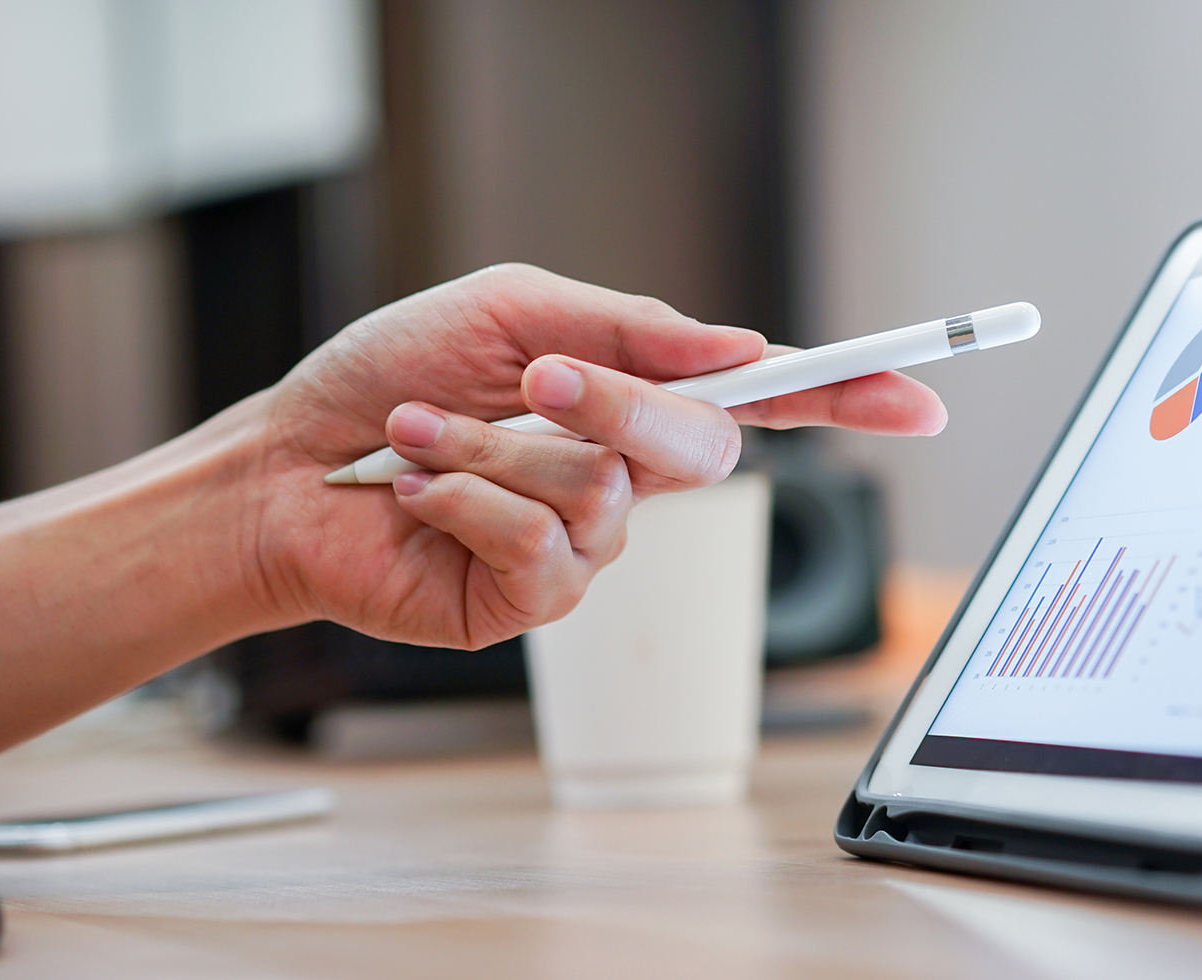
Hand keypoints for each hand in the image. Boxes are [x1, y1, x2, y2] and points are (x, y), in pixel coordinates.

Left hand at [248, 264, 945, 648]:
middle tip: (540, 378)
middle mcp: (624, 475)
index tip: (918, 395)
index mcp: (630, 399)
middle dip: (619, 405)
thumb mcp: (510, 313)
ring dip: (496, 447)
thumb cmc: (389, 380)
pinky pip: (542, 547)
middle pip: (699, 446)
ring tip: (418, 435)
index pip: (762, 402)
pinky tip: (415, 489)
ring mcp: (586, 545)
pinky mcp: (534, 601)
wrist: (284, 467)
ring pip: (604, 493)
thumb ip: (626, 328)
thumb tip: (736, 347)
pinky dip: (466, 498)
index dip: (845, 398)